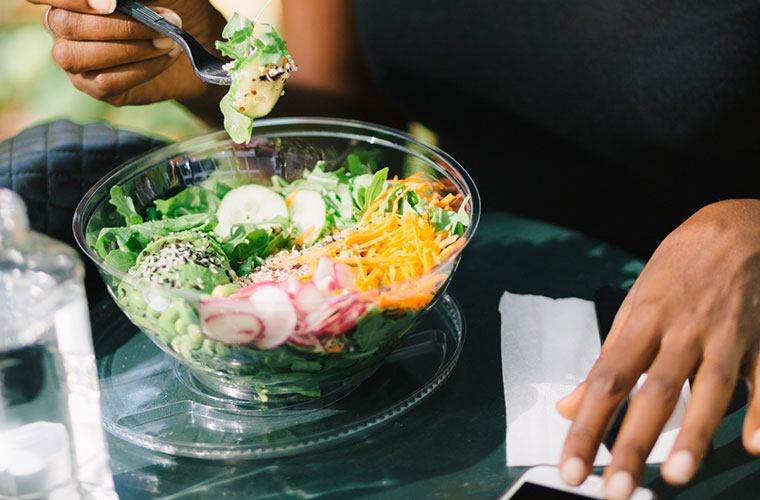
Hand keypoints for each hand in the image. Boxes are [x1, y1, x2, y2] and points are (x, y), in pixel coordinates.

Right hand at [30, 0, 226, 120]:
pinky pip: (106, 82)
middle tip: (165, 21)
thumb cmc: (168, 7)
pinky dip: (142, 68)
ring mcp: (74, 60)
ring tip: (168, 41)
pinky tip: (166, 57)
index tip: (112, 3)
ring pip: (80, 56)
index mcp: (69, 0)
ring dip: (131, 48)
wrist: (194, 41)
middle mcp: (61, 26)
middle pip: (66, 25)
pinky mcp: (94, 87)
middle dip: (120, 25)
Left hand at [556, 199, 759, 498]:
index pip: (606, 381)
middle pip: (653, 391)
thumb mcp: (633, 307)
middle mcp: (680, 330)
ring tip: (673, 476)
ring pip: (709, 387)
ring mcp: (726, 334)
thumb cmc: (676, 272)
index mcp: (641, 322)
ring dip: (692, 432)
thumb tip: (569, 408)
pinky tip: (756, 445)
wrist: (736, 228)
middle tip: (613, 491)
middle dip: (631, 443)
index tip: (570, 467)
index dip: (586, 427)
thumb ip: (608, 362)